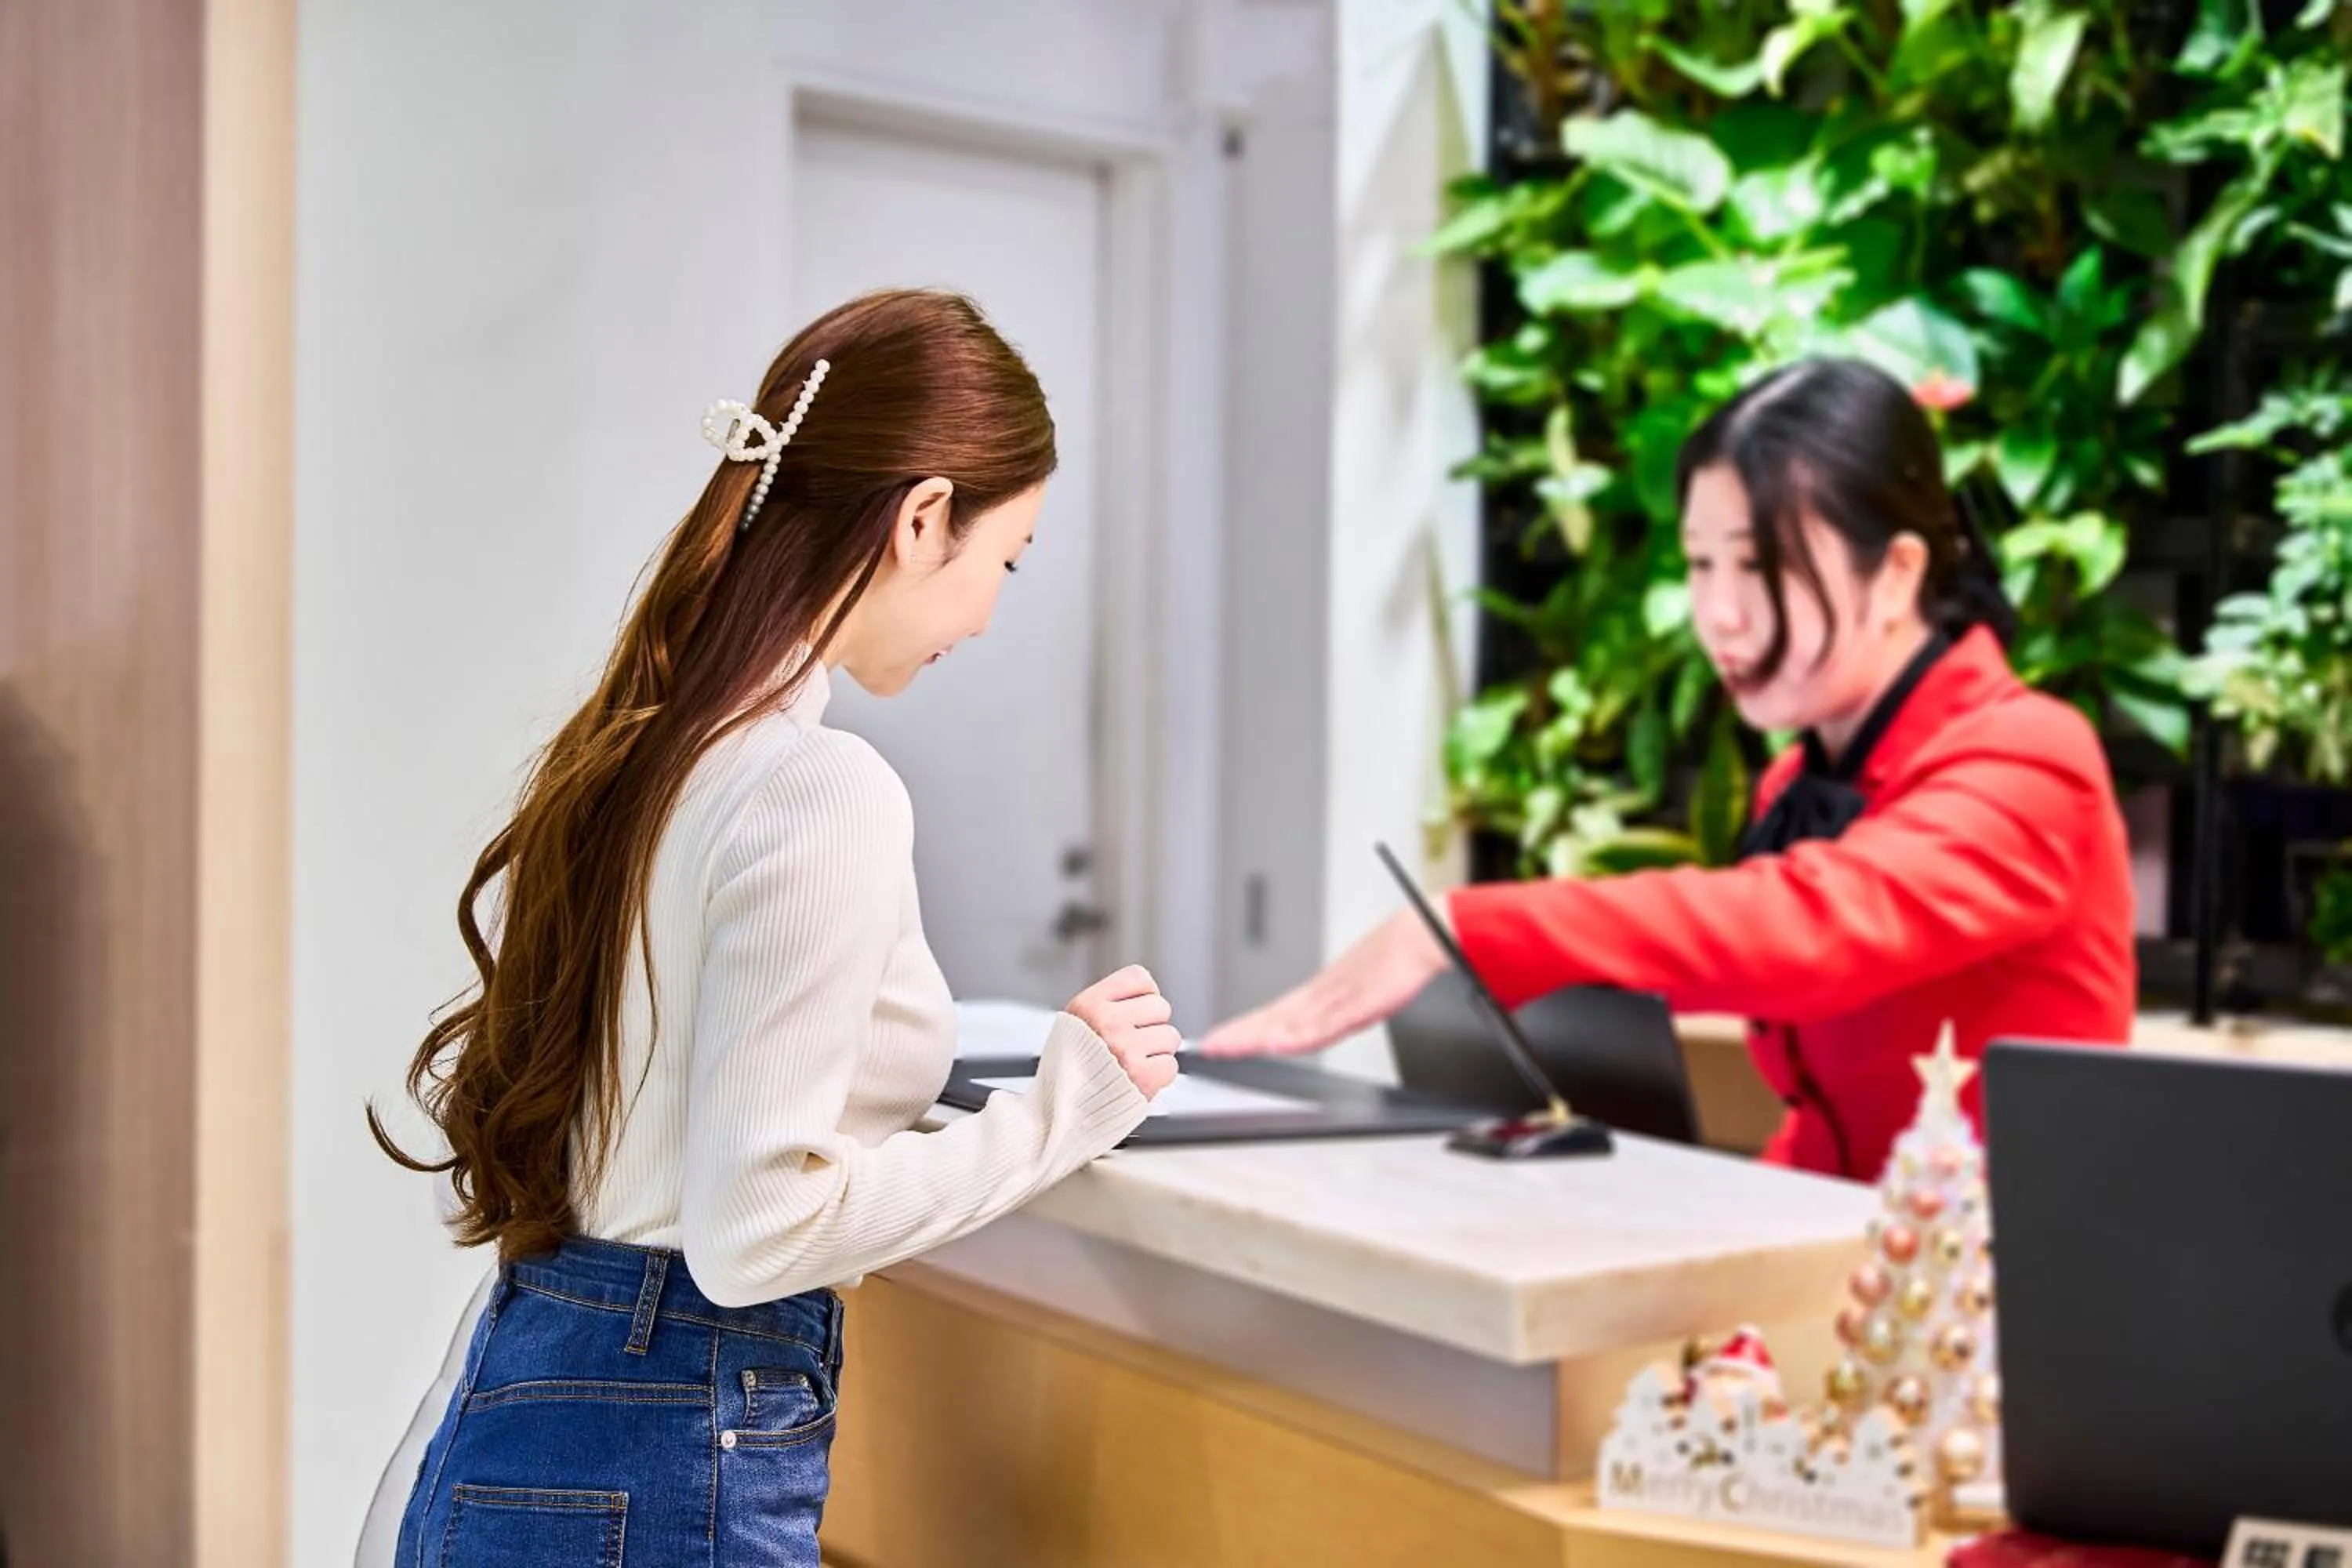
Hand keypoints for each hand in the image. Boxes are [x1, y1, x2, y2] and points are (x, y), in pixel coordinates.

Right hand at [1066, 965, 1180, 1098]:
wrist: (1059, 1108)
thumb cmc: (1070, 1067)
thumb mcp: (1076, 1021)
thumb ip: (1109, 1003)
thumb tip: (1149, 993)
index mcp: (1090, 1005)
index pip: (1139, 978)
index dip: (1144, 995)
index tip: (1136, 1010)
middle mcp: (1107, 1023)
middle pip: (1160, 1006)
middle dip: (1152, 1024)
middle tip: (1134, 1041)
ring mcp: (1126, 1049)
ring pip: (1171, 1036)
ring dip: (1157, 1050)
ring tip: (1134, 1061)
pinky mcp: (1141, 1076)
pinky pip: (1170, 1065)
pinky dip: (1159, 1074)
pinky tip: (1139, 1076)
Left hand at [1198, 909, 1448, 1056]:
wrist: (1418, 936)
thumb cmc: (1395, 959)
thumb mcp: (1362, 989)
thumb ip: (1343, 1008)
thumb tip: (1325, 1022)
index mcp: (1321, 992)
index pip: (1275, 1014)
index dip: (1245, 1028)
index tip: (1219, 1040)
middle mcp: (1322, 995)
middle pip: (1273, 1018)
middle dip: (1239, 1035)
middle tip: (1209, 1046)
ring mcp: (1337, 999)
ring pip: (1290, 1023)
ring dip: (1258, 1035)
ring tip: (1229, 1046)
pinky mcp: (1358, 1005)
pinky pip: (1324, 1025)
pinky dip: (1299, 1036)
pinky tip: (1279, 1043)